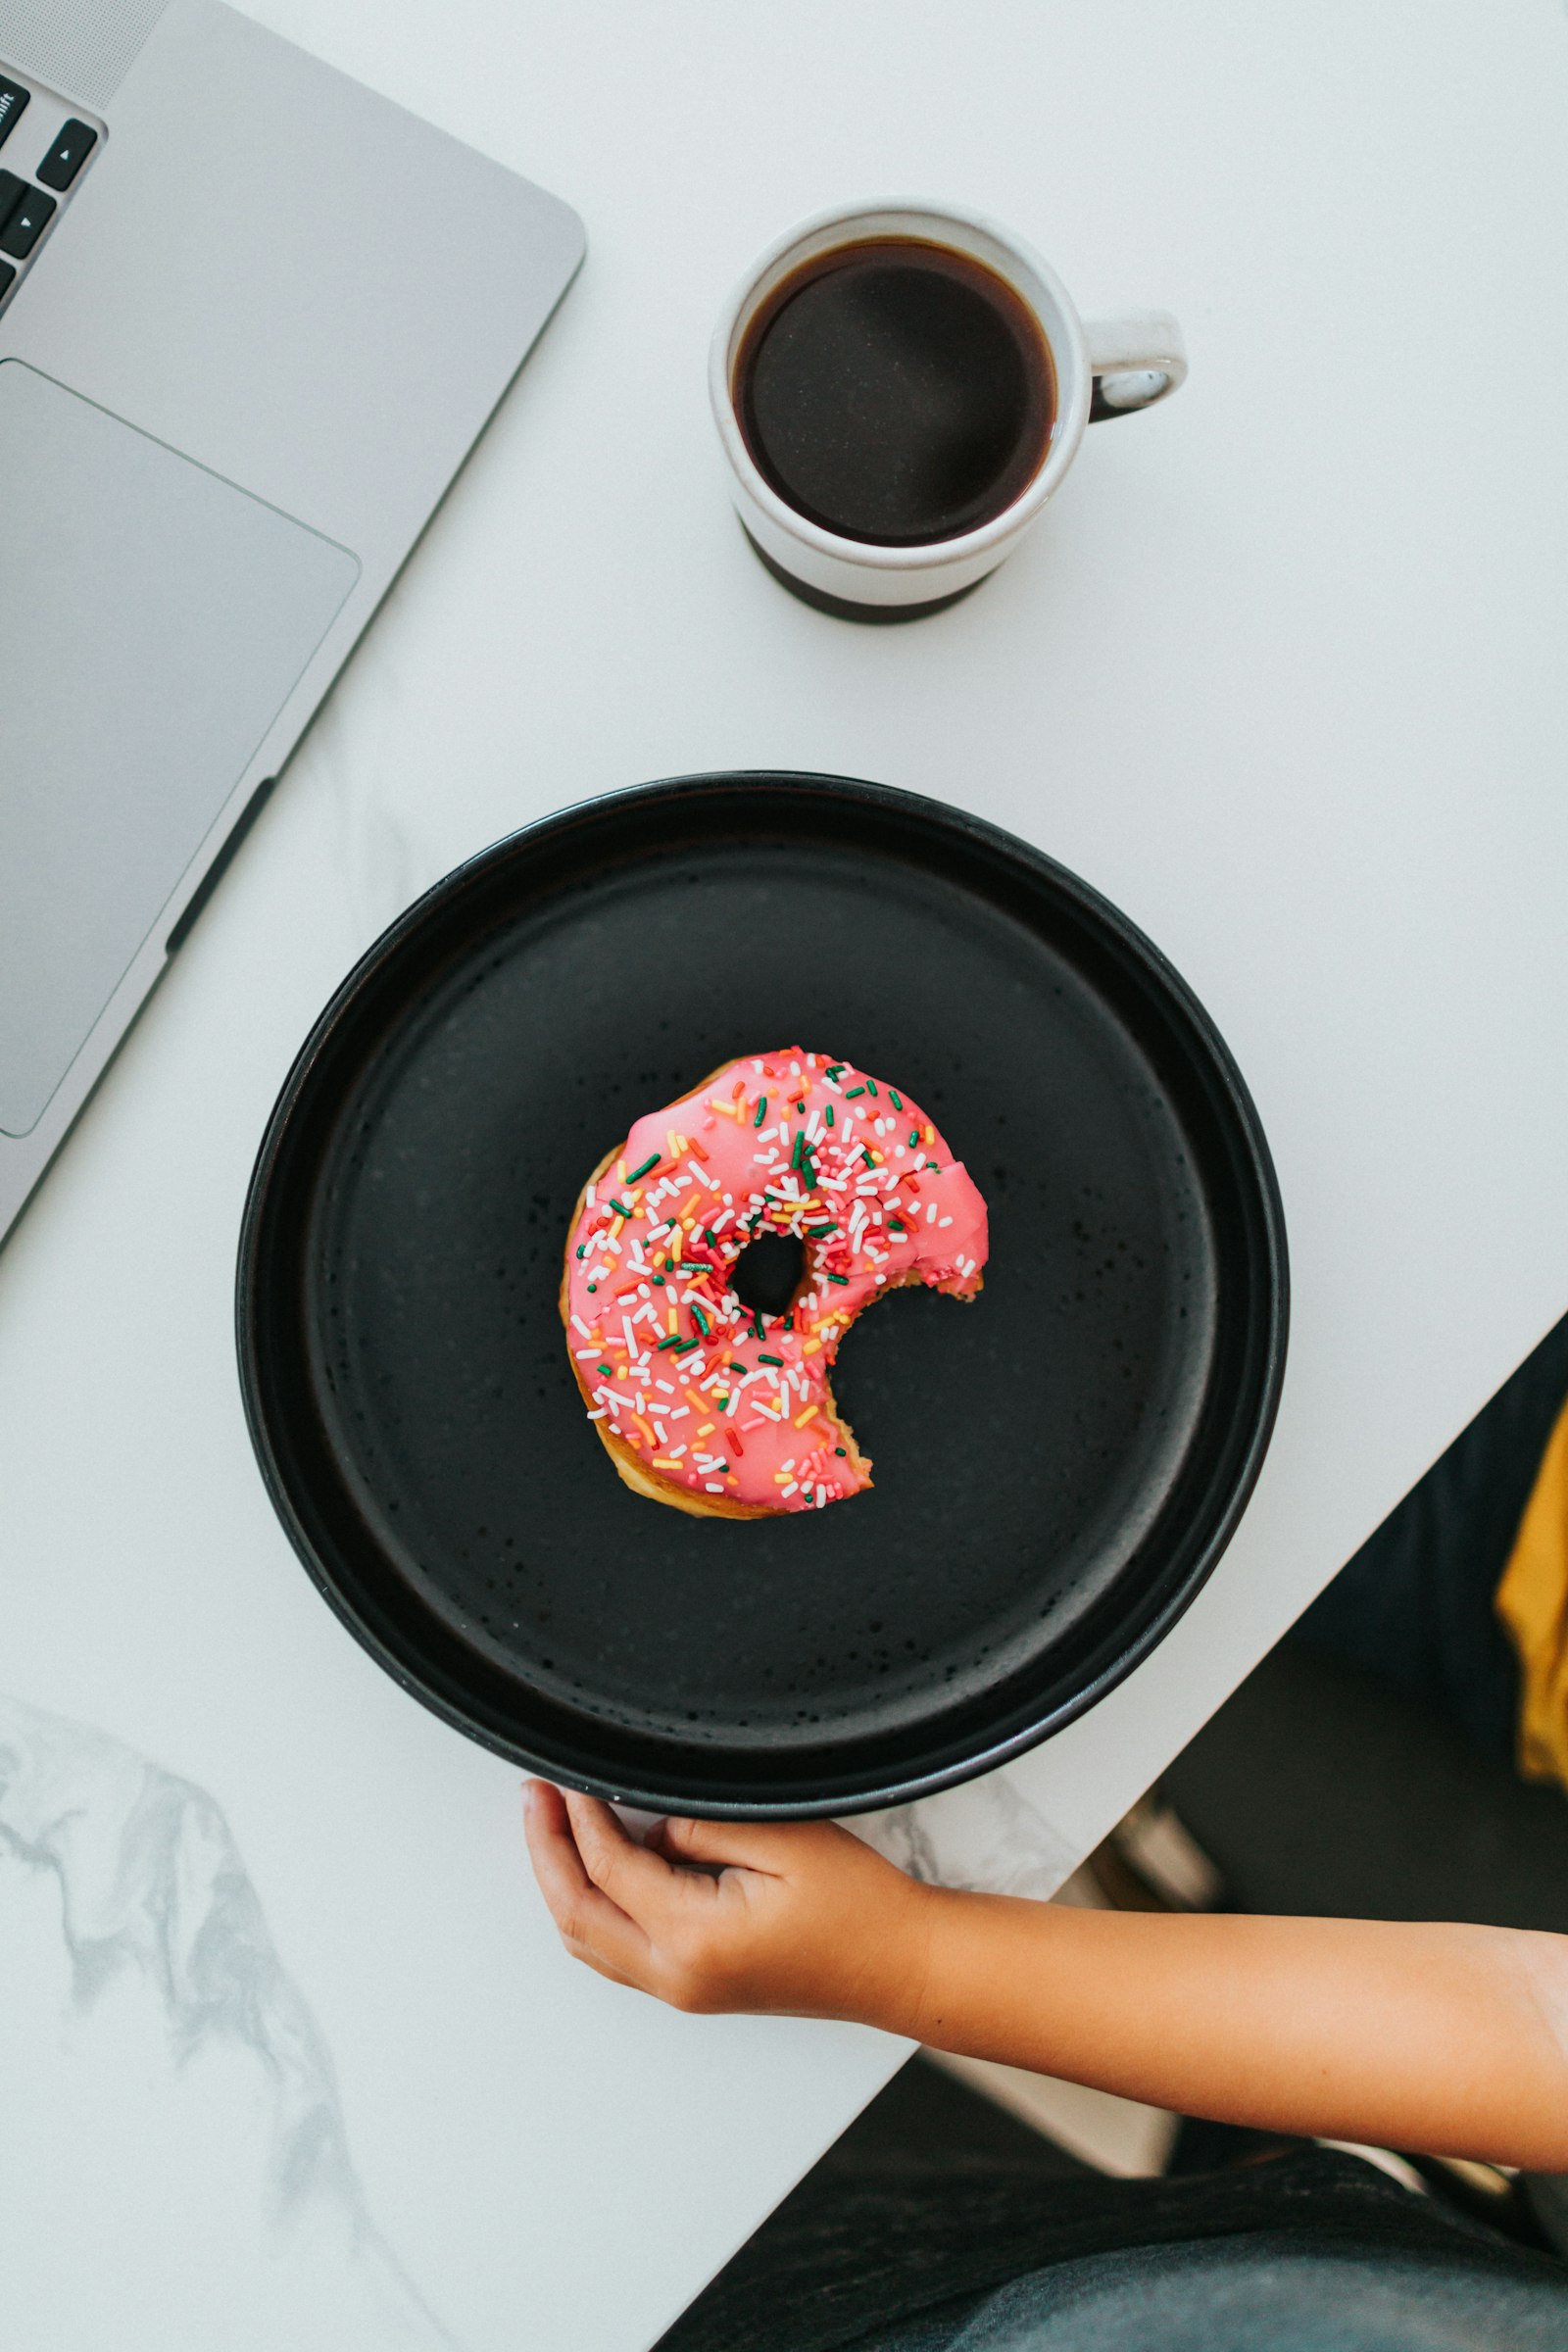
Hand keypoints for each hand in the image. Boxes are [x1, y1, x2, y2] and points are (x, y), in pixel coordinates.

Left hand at [524, 1781, 935, 2027]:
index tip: (568, 1775)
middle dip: (547, 1851)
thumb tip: (649, 1823)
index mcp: (695, 1938)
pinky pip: (618, 1952)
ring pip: (590, 1941)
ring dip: (563, 1882)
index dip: (581, 1816)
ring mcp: (684, 1990)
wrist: (900, 1968)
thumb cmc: (859, 1907)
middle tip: (534, 1798)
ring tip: (553, 1826)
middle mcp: (678, 1976)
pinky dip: (593, 1907)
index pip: (610, 1869)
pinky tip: (598, 1868)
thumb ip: (702, 1826)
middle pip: (578, 1914)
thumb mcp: (784, 1841)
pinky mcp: (696, 1988)